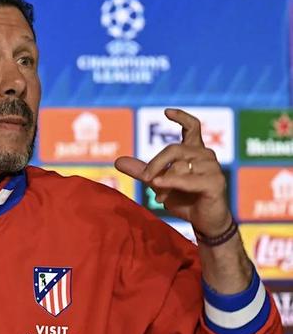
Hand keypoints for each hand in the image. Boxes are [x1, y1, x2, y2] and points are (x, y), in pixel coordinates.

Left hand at [115, 108, 231, 236]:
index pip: (192, 126)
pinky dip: (171, 181)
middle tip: (146, 179)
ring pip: (180, 165)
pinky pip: (188, 179)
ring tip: (158, 197)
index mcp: (195, 151)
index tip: (166, 111)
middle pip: (174, 149)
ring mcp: (213, 168)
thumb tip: (118, 161)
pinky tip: (158, 185)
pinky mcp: (215, 183)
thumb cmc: (185, 199)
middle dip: (155, 163)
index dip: (181, 117)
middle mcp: (206, 156)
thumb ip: (142, 171)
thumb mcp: (159, 183)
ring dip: (164, 181)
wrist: (204, 222)